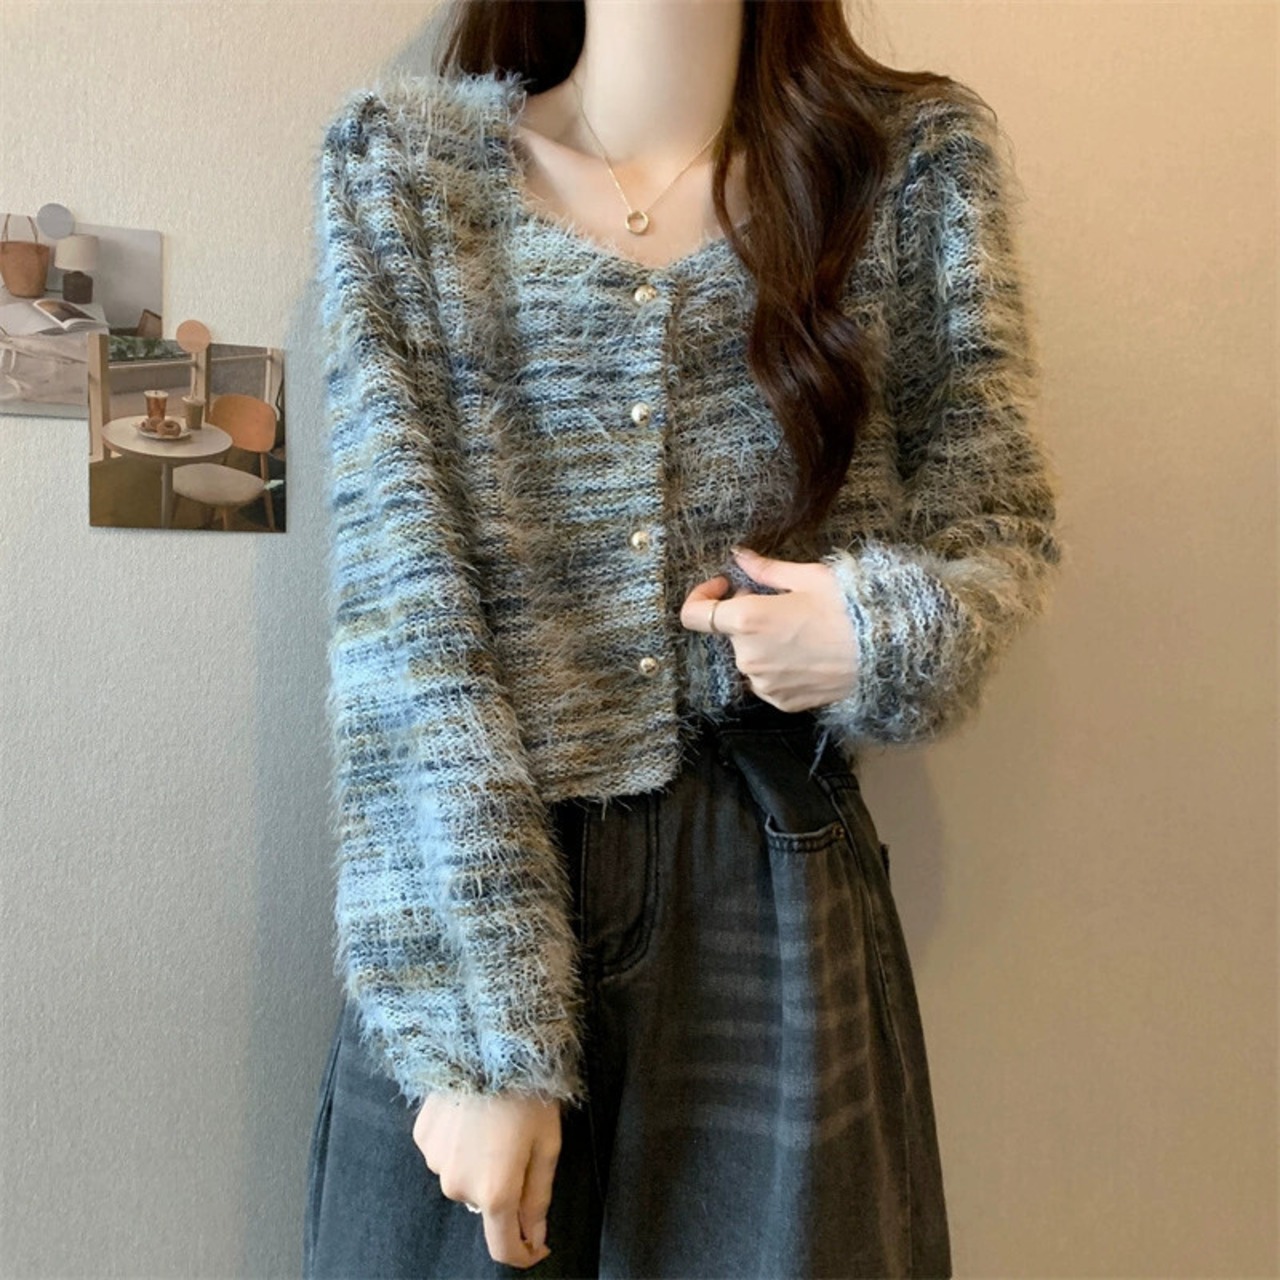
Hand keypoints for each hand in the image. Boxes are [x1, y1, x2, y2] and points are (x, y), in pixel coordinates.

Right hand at [413, 1090, 560, 1267]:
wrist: (488, 1042)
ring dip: (479, 1163)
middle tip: (520, 1144)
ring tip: (495, 1123)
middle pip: (486, 1206)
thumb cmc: (528, 1092)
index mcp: (495, 1192)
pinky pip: (445, 1154)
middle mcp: (459, 1186)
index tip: (537, 1243)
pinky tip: (472, 1114)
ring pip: (464, 1178)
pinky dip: (460, 1143)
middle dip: (504, 1187)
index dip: (523, 1252)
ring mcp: (435, 1161)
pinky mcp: (422, 1137)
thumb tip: (534, 1238)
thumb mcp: (547, 1146)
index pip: (503, 1248)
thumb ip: (538, 1198)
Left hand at [680, 545, 859, 712]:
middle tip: (783, 603)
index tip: (725, 586)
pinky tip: (807, 654)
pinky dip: (778, 665)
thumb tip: (738, 556)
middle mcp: (748, 657)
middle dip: (747, 615)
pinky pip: (767, 679)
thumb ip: (763, 570)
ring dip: (763, 642)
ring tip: (801, 630)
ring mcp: (763, 684)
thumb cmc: (848, 608)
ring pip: (750, 656)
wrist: (885, 650)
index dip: (702, 596)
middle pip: (730, 632)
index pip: (694, 615)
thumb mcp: (806, 577)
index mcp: (747, 621)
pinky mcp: (781, 701)